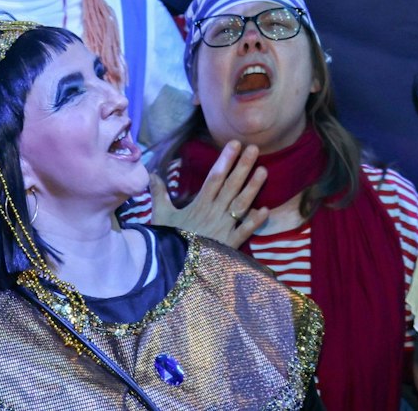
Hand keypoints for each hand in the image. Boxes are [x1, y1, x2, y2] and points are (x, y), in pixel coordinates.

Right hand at [144, 142, 268, 247]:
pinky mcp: (229, 245)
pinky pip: (243, 232)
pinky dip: (254, 222)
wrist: (171, 272)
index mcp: (199, 205)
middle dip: (243, 167)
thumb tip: (151, 174)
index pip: (214, 178)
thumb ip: (159, 194)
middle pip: (230, 186)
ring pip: (241, 205)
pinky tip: (265, 210)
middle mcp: (213, 213)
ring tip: (264, 170)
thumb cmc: (167, 241)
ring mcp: (223, 229)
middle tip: (254, 148)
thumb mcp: (161, 217)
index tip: (235, 144)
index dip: (225, 160)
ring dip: (253, 188)